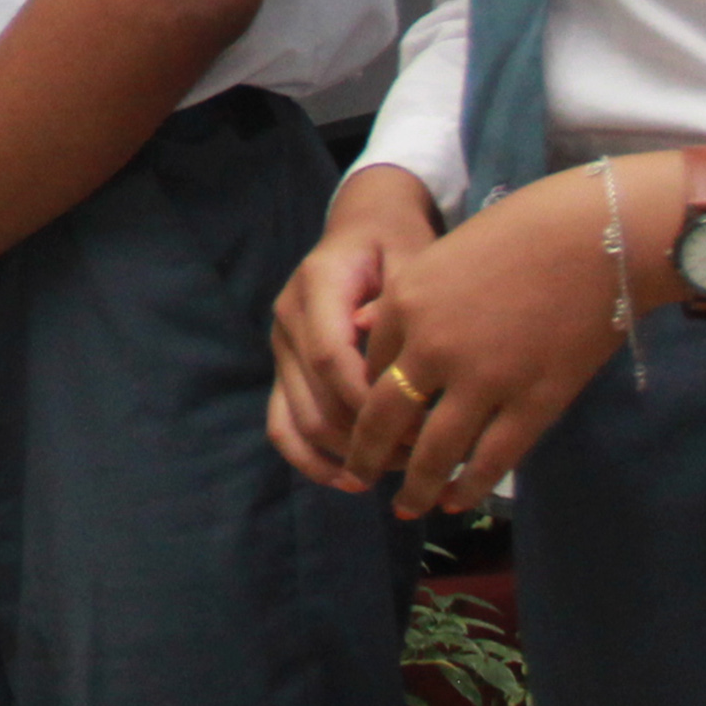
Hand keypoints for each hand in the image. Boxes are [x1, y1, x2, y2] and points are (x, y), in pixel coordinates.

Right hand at [268, 165, 439, 487]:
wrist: (367, 224)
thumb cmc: (399, 241)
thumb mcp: (414, 257)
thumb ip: (404, 305)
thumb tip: (393, 362)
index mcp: (316, 286)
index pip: (331, 358)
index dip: (370, 402)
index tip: (421, 430)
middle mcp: (287, 319)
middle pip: (316, 399)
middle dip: (369, 438)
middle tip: (424, 458)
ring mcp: (281, 347)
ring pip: (300, 420)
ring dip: (348, 454)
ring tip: (399, 469)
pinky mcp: (284, 369)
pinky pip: (282, 424)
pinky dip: (309, 459)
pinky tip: (347, 481)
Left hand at [348, 155, 673, 519]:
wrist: (596, 237)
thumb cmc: (519, 235)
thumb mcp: (442, 257)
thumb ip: (402, 300)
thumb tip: (362, 328)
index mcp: (405, 304)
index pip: (368, 370)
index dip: (364, 403)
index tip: (365, 425)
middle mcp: (433, 347)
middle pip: (384, 418)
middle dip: (366, 455)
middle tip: (359, 478)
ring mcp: (483, 380)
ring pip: (435, 451)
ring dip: (417, 486)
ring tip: (409, 506)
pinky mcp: (534, 403)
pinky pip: (491, 458)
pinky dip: (470, 485)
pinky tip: (458, 500)